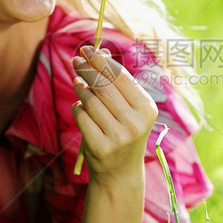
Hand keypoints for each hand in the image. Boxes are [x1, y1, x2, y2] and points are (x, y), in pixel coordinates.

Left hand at [71, 45, 157, 184]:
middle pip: (104, 86)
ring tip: (77, 81)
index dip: (102, 61)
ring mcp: (118, 137)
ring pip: (90, 101)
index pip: (121, 77)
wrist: (120, 172)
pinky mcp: (100, 147)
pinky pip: (81, 117)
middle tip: (76, 60)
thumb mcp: (129, 109)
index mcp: (147, 109)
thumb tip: (100, 52)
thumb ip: (117, 83)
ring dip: (80, 87)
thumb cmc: (124, 132)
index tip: (87, 50)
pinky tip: (79, 105)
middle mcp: (135, 123)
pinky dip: (77, 107)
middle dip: (87, 69)